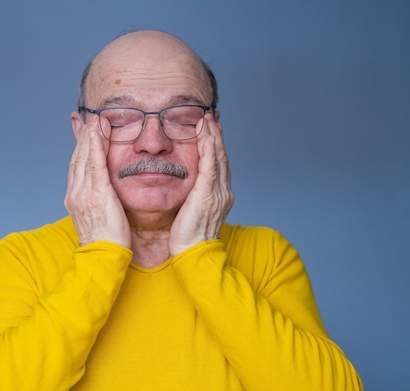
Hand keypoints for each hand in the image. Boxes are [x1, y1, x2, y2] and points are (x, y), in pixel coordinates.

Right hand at [64, 122, 130, 247]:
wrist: (102, 258)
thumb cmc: (105, 241)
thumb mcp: (98, 216)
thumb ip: (98, 200)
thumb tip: (104, 192)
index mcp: (75, 197)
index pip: (77, 164)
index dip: (79, 146)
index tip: (83, 129)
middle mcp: (75, 192)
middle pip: (78, 157)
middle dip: (82, 136)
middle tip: (86, 116)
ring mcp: (83, 193)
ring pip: (84, 158)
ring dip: (89, 135)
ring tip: (94, 118)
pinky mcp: (97, 194)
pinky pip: (95, 166)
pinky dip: (94, 148)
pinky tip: (96, 133)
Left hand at [169, 113, 233, 255]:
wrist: (194, 256)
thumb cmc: (189, 239)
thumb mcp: (192, 213)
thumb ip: (193, 198)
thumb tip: (187, 190)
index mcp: (219, 195)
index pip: (218, 163)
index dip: (215, 144)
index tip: (211, 127)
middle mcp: (222, 192)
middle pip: (221, 156)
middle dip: (216, 134)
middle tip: (211, 115)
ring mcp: (217, 194)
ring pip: (218, 158)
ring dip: (213, 136)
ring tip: (208, 118)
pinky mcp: (207, 196)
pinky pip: (210, 169)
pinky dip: (210, 151)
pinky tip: (207, 137)